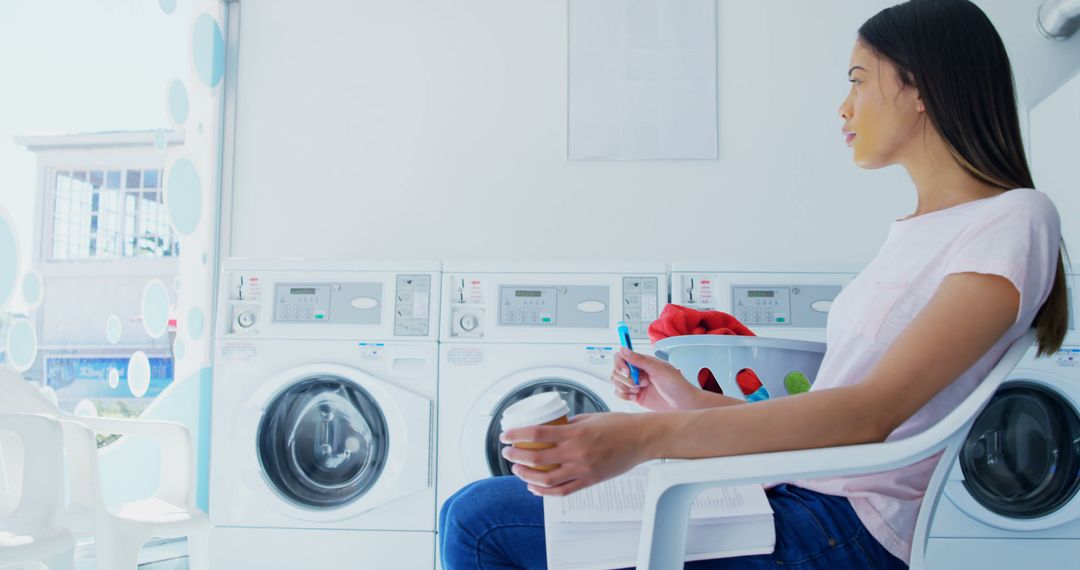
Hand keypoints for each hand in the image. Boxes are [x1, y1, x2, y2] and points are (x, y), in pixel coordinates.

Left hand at [500, 412, 652, 495]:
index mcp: (575, 433)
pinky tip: (534, 487)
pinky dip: (544, 491)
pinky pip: (562, 491)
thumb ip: (569, 424)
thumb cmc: (619, 425)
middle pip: (536, 458)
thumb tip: (551, 427)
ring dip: (526, 476)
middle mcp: (577, 453)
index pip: (537, 434)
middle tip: (507, 452)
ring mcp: (583, 469)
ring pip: (545, 479)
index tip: (506, 436)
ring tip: (517, 470)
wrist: (642, 439)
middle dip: (516, 457)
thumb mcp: (590, 417)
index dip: (517, 435)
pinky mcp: (589, 481)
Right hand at [611, 348, 701, 410]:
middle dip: (625, 379)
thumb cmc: (677, 385)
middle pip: (616, 370)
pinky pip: (619, 393)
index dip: (620, 364)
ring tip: (640, 389)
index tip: (628, 371)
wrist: (683, 404)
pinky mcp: (635, 396)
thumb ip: (640, 360)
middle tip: (641, 383)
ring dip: (625, 387)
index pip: (621, 357)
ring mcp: (635, 384)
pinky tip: (636, 397)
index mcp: (643, 362)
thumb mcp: (659, 370)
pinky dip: (625, 396)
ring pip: (616, 382)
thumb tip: (624, 349)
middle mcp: (637, 371)